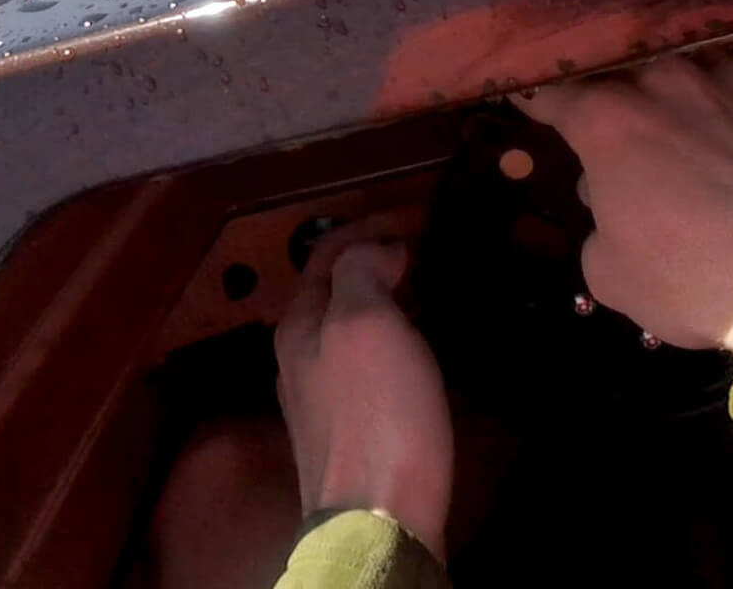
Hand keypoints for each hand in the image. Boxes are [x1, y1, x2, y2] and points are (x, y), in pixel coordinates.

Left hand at [275, 236, 453, 559]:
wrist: (378, 518)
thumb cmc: (374, 412)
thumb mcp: (364, 322)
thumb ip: (362, 272)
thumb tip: (379, 250)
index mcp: (299, 323)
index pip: (327, 252)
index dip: (371, 223)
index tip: (422, 214)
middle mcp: (300, 356)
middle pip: (335, 289)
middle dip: (377, 258)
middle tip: (430, 246)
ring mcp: (321, 398)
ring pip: (351, 327)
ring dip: (388, 299)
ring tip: (433, 287)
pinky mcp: (350, 431)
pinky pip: (368, 363)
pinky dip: (395, 337)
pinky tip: (423, 347)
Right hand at [517, 36, 732, 361]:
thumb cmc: (695, 280)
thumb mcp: (611, 277)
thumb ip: (597, 229)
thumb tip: (610, 205)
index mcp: (606, 120)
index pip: (552, 92)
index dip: (537, 99)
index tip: (530, 99)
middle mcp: (662, 80)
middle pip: (617, 70)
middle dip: (603, 90)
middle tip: (605, 114)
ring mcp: (727, 73)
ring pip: (679, 56)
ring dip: (666, 76)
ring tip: (670, 95)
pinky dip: (727, 68)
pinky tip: (729, 80)